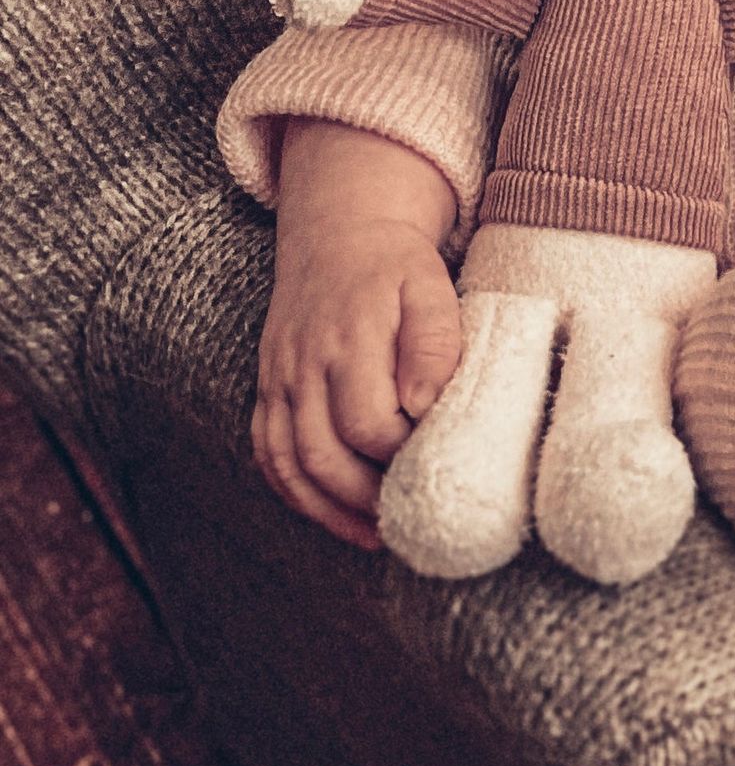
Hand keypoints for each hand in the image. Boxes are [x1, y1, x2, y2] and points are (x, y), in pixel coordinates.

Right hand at [252, 210, 464, 550]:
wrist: (340, 231)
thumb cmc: (397, 265)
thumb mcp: (430, 288)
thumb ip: (433, 344)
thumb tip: (423, 407)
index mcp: (347, 341)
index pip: (367, 424)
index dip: (402, 454)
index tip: (435, 461)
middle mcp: (302, 366)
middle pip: (322, 455)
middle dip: (367, 498)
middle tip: (411, 515)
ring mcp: (279, 380)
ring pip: (289, 464)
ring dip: (330, 510)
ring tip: (376, 534)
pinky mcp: (268, 389)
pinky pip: (269, 453)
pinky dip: (297, 494)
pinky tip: (336, 515)